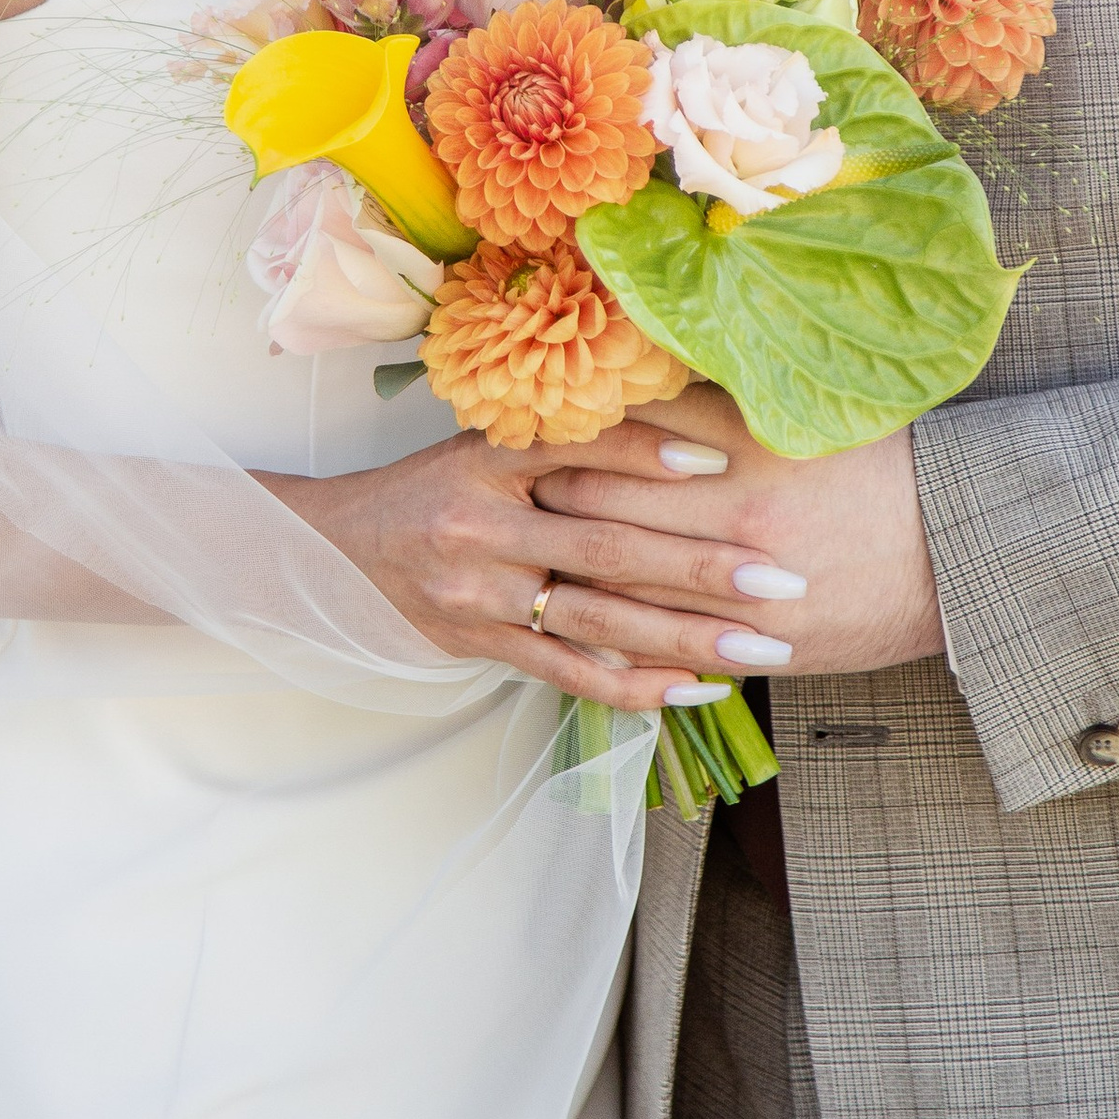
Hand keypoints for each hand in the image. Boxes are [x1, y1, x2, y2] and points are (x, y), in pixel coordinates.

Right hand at [260, 421, 814, 713]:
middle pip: (608, 547)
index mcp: (488, 461)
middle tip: (782, 577)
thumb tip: (679, 429)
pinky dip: (634, 683)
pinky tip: (694, 689)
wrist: (336, 552)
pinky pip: (568, 672)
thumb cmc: (432, 489)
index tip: (722, 462)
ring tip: (762, 646)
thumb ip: (566, 441)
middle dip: (703, 566)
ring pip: (599, 618)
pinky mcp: (482, 644)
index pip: (578, 450)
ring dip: (687, 636)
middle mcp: (484, 526)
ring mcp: (483, 593)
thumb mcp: (485, 444)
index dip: (648, 455)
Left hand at [530, 388, 944, 680]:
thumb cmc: (893, 471)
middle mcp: (737, 523)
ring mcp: (744, 594)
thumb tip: (652, 366)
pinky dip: (616, 634)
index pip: (626, 440)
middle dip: (549, 504)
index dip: (567, 437)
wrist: (966, 554)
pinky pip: (665, 644)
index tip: (531, 430)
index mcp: (750, 453)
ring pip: (624, 586)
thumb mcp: (814, 415)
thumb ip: (730, 397)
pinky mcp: (760, 647)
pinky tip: (581, 624)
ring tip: (528, 554)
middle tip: (504, 493)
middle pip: (608, 512)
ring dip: (569, 572)